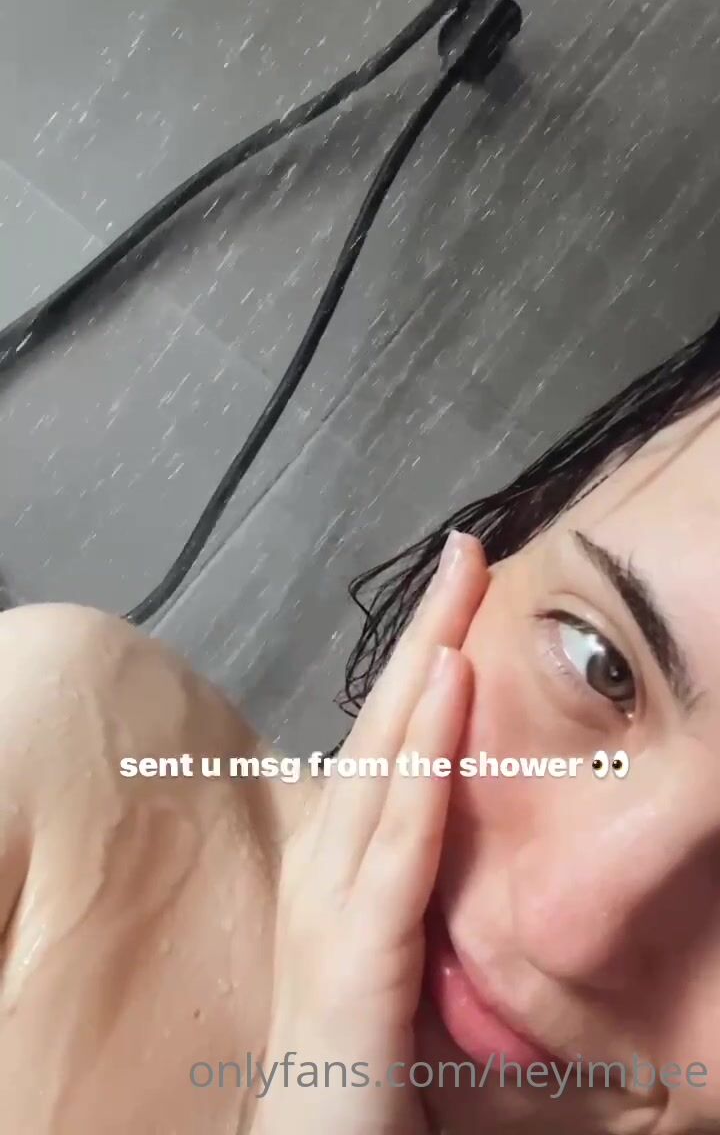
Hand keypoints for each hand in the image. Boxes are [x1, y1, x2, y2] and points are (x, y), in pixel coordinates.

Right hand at [252, 530, 488, 1134]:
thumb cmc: (356, 1063)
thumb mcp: (390, 950)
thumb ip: (416, 881)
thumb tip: (462, 814)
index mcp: (338, 863)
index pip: (384, 743)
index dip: (419, 665)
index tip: (456, 596)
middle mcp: (326, 864)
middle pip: (381, 728)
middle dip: (424, 635)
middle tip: (461, 552)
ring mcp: (333, 903)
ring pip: (386, 764)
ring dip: (426, 672)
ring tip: (458, 592)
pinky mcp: (357, 955)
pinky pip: (399, 842)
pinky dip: (425, 761)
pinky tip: (448, 695)